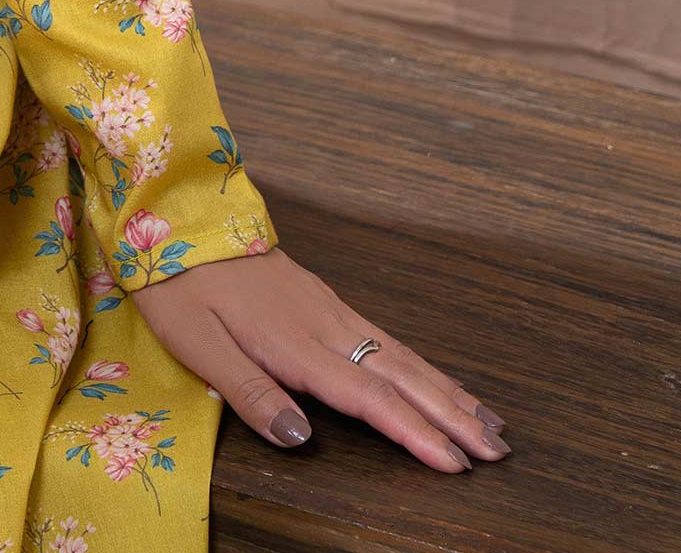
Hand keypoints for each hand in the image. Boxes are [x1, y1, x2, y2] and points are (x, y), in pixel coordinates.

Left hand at [127, 247, 512, 473]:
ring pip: (400, 354)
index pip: (369, 397)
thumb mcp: (198, 344)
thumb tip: (302, 440)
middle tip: (500, 448)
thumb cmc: (181, 286)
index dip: (414, 433)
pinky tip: (432, 377)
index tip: (457, 464)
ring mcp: (328, 307)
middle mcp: (324, 323)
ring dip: (446, 389)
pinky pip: (385, 337)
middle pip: (400, 375)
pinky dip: (420, 363)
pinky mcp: (323, 298)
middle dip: (453, 414)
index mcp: (295, 342)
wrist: (180, 216)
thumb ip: (250, 393)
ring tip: (488, 420)